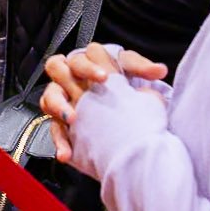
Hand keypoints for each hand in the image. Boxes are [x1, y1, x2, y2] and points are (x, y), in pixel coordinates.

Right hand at [41, 43, 167, 161]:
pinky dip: (60, 141)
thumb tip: (160, 70)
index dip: (90, 67)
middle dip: (68, 80)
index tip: (104, 78)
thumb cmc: (125, 86)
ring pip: (49, 97)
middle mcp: (71, 78)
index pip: (82, 57)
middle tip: (83, 96)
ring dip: (59, 107)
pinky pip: (54, 129)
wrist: (123, 117)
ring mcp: (64, 100)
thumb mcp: (133, 75)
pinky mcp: (62, 123)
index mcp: (88, 63)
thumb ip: (144, 70)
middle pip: (56, 68)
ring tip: (72, 121)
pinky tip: (66, 153)